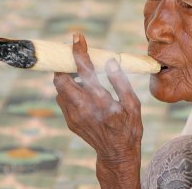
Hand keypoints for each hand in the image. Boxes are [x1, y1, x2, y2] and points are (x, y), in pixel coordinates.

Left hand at [53, 33, 142, 188]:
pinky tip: (82, 89)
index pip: (85, 70)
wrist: (116, 154)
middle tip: (73, 56)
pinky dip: (68, 89)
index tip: (76, 37)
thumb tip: (109, 61)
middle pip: (61, 79)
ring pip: (59, 89)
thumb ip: (120, 81)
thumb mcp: (133, 104)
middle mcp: (83, 108)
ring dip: (66, 76)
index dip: (79, 52)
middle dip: (64, 64)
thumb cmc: (129, 127)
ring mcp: (73, 116)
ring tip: (80, 73)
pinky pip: (63, 99)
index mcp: (100, 101)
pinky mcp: (70, 121)